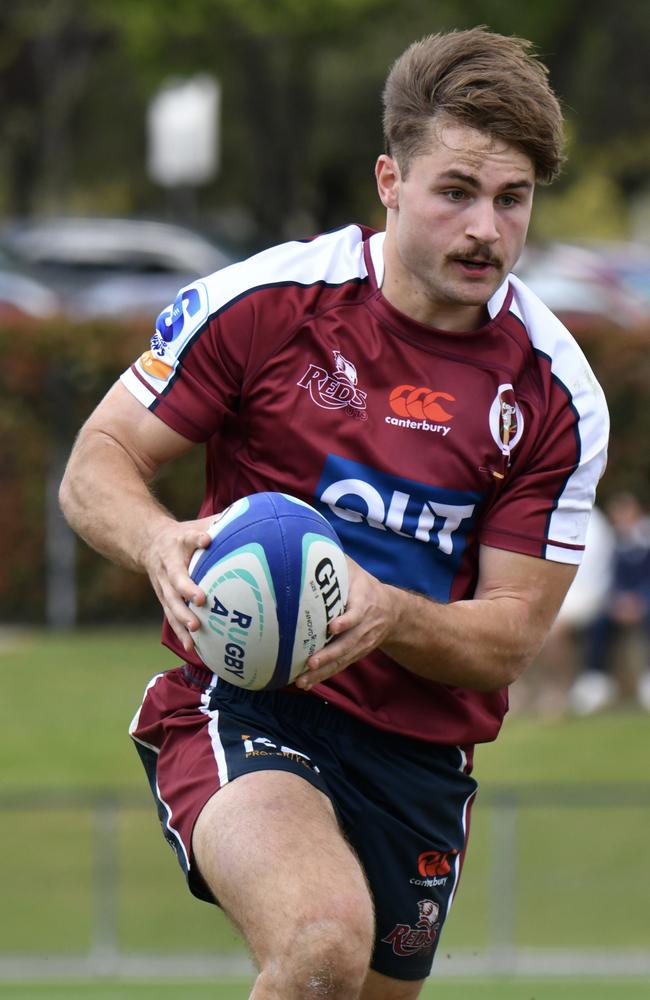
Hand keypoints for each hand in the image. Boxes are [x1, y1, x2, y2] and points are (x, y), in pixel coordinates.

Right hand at [141, 514, 215, 652]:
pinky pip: (171, 618)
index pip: (189, 537)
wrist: (148, 543)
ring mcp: (163, 584)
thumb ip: (219, 523)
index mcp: (178, 542)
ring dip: (182, 616)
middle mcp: (168, 564)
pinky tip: (193, 648)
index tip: (207, 539)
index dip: (197, 538)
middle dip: (187, 589)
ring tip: (196, 629)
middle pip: (175, 577)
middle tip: (201, 599)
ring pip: (170, 602)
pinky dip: (181, 633)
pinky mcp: (164, 599)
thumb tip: (252, 516)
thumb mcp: (197, 524)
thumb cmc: (183, 535)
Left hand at [295, 558, 400, 689]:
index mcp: (365, 604)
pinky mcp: (356, 654)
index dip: (346, 621)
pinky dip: (323, 676)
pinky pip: (339, 667)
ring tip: (302, 680)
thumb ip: (336, 562)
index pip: (357, 614)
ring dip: (322, 671)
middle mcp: (365, 627)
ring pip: (342, 659)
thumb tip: (307, 545)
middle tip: (309, 661)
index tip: (333, 626)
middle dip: (329, 654)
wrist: (394, 612)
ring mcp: (361, 644)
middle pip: (348, 644)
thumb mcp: (355, 570)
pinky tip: (306, 684)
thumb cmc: (365, 587)